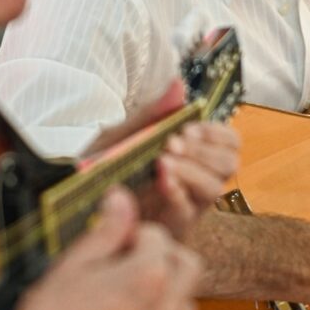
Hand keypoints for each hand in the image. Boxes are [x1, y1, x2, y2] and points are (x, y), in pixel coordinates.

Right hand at [9, 187, 200, 309]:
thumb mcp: (75, 261)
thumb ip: (107, 228)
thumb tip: (121, 199)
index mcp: (149, 276)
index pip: (159, 236)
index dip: (133, 232)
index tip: (114, 241)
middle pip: (188, 265)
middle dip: (164, 255)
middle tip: (130, 258)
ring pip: (186, 303)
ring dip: (168, 289)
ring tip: (130, 288)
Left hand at [90, 80, 238, 241]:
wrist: (80, 197)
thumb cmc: (106, 165)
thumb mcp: (125, 134)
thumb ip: (153, 114)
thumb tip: (178, 84)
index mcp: (192, 153)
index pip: (229, 142)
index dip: (217, 133)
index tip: (188, 129)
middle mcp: (196, 178)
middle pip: (229, 163)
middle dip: (204, 150)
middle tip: (173, 144)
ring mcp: (187, 203)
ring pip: (214, 188)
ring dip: (192, 170)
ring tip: (164, 161)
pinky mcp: (170, 226)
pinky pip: (187, 211)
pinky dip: (177, 192)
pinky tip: (161, 180)